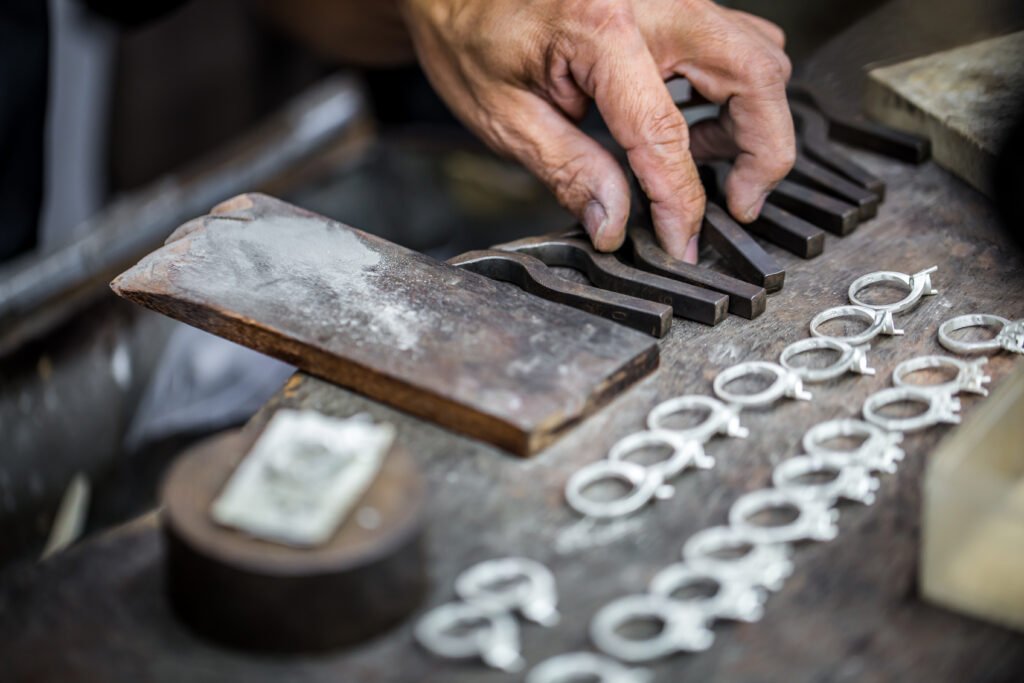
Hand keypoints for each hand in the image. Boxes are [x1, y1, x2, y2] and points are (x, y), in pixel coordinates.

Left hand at [400, 0, 793, 261]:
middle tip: (737, 203)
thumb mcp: (506, 117)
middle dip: (762, 152)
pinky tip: (695, 125)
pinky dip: (735, 92)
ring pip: (759, 56)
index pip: (664, 132)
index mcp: (600, 27)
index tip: (682, 242)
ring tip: (704, 164)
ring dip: (753, 120)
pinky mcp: (675, 2)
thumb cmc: (471, 36)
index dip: (680, 200)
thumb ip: (569, 171)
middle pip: (756, 75)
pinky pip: (737, 42)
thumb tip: (616, 224)